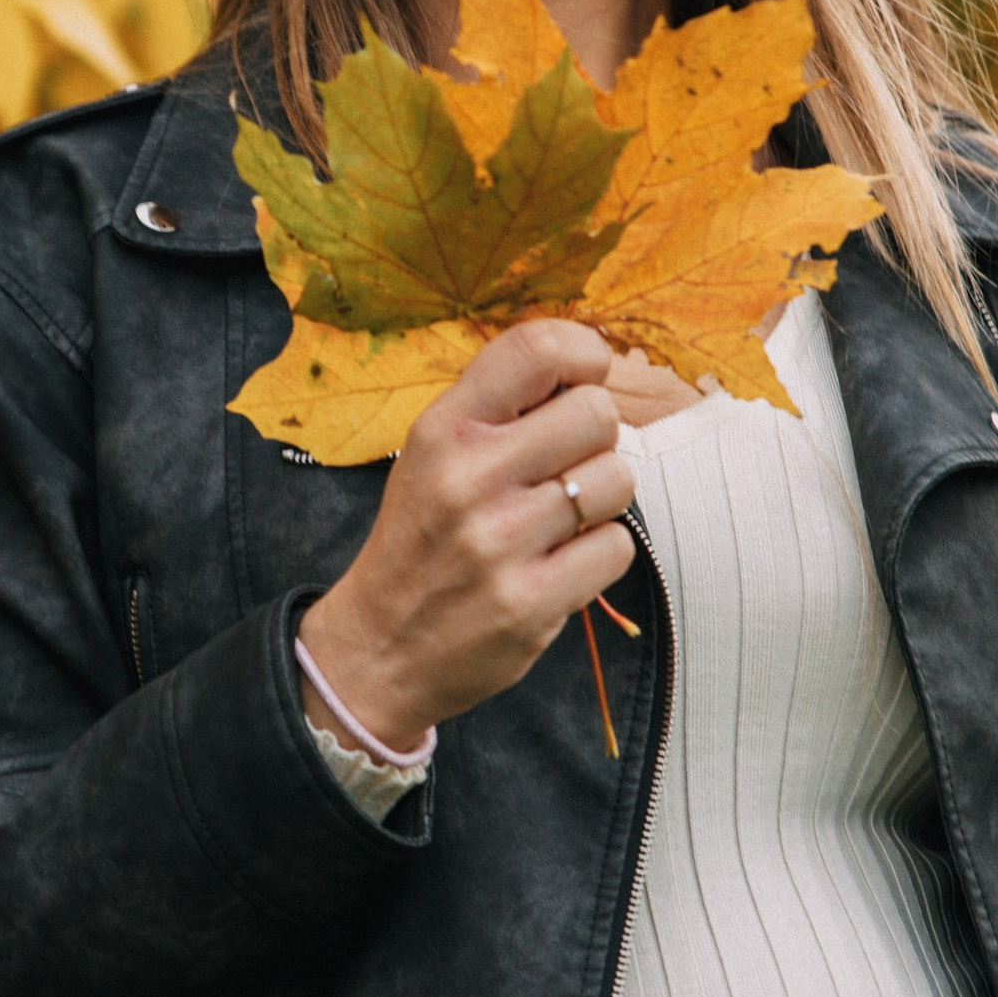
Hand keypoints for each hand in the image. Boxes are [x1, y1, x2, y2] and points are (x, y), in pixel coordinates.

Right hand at [298, 318, 636, 751]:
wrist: (380, 647)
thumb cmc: (420, 540)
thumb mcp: (431, 456)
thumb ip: (498, 409)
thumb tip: (590, 366)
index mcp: (443, 429)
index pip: (536, 349)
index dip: (582, 353)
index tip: (584, 378)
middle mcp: (469, 477)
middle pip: (597, 413)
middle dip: (595, 439)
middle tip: (564, 467)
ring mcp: (501, 541)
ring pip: (617, 479)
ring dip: (600, 499)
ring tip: (560, 519)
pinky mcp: (531, 600)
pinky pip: (617, 547)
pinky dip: (599, 555)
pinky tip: (560, 564)